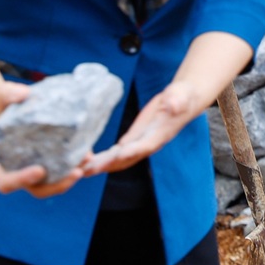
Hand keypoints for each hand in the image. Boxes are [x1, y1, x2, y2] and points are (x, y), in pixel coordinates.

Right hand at [0, 80, 87, 198]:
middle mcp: (19, 171)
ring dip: (72, 176)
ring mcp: (37, 169)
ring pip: (55, 183)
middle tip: (77, 172)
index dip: (22, 180)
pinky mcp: (52, 161)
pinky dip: (77, 165)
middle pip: (38, 189)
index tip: (39, 170)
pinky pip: (64, 170)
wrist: (11, 107)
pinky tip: (89, 154)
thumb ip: (9, 93)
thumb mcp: (2, 96)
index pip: (7, 183)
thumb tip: (25, 93)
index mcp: (1, 163)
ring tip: (88, 160)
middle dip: (58, 185)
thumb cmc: (2, 104)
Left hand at [82, 81, 199, 175]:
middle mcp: (149, 143)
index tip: (115, 156)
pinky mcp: (133, 139)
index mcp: (160, 134)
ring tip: (80, 170)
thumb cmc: (183, 95)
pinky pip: (117, 153)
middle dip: (108, 165)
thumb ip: (177, 99)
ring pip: (119, 160)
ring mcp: (140, 143)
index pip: (144, 146)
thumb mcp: (181, 94)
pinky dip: (103, 158)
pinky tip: (87, 161)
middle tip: (87, 169)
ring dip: (101, 166)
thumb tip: (174, 103)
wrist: (184, 99)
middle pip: (127, 159)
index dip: (130, 152)